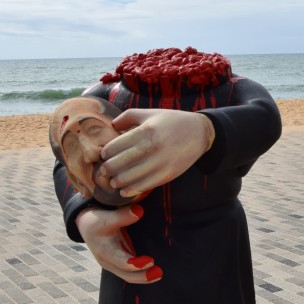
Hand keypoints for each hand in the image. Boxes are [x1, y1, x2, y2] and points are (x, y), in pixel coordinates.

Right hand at [75, 205, 161, 283]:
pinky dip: (140, 273)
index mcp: (105, 251)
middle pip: (126, 274)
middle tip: (159, 272)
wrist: (86, 226)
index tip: (151, 261)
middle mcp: (108, 261)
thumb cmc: (96, 221)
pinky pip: (130, 273)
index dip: (136, 264)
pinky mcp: (118, 262)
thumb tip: (139, 211)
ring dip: (143, 277)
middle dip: (142, 276)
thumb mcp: (107, 217)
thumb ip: (123, 215)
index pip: (121, 262)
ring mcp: (113, 264)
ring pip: (128, 276)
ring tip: (159, 273)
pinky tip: (152, 271)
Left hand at [95, 109, 214, 198]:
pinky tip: (125, 190)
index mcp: (145, 131)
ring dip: (117, 182)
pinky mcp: (168, 174)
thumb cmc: (172, 121)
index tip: (103, 155)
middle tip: (103, 172)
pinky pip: (144, 186)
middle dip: (106, 170)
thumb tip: (111, 126)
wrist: (200, 132)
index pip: (114, 146)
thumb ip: (128, 116)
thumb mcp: (150, 113)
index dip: (105, 153)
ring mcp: (160, 162)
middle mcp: (152, 147)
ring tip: (113, 181)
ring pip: (129, 178)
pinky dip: (131, 190)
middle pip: (118, 164)